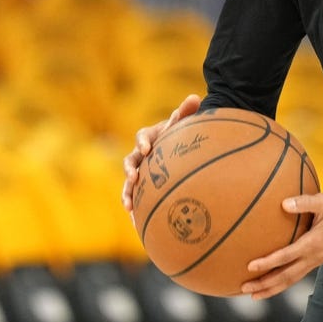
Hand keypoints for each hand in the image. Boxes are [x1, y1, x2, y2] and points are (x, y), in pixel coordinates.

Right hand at [121, 94, 201, 213]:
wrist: (178, 148)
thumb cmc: (180, 133)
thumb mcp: (184, 122)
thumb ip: (186, 111)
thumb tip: (195, 97)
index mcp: (149, 136)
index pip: (142, 136)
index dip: (143, 141)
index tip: (147, 148)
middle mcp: (141, 154)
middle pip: (130, 161)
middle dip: (130, 170)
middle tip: (134, 178)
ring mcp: (141, 171)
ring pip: (129, 183)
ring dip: (127, 193)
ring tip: (129, 206)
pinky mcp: (144, 186)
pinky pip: (137, 198)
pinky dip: (135, 209)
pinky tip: (136, 224)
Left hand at [241, 193, 322, 299]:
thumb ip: (304, 202)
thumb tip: (284, 203)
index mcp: (313, 243)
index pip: (286, 256)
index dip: (268, 263)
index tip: (251, 266)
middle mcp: (313, 257)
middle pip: (286, 276)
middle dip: (265, 284)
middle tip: (245, 288)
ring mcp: (315, 261)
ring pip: (291, 280)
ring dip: (271, 288)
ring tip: (253, 294)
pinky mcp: (316, 261)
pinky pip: (296, 276)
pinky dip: (282, 283)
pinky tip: (271, 284)